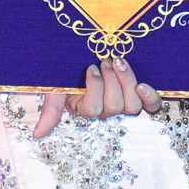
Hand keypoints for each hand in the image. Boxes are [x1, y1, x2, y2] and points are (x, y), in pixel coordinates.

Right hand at [32, 58, 159, 138]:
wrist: (88, 53)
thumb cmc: (71, 70)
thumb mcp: (57, 88)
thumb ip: (50, 111)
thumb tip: (37, 135)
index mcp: (86, 109)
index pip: (93, 109)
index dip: (94, 88)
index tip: (91, 67)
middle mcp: (107, 110)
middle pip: (115, 107)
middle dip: (111, 80)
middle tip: (105, 61)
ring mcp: (125, 102)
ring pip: (131, 105)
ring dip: (126, 81)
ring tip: (118, 63)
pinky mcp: (141, 95)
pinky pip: (151, 105)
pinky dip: (149, 97)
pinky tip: (141, 85)